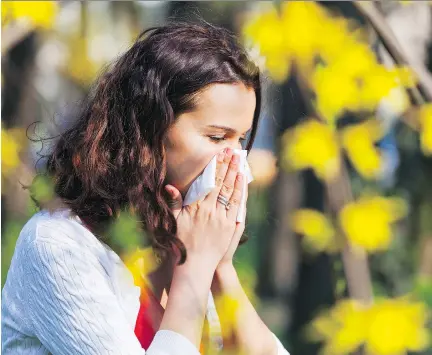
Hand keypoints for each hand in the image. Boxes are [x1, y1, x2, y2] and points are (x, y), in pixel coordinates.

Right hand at [164, 148, 244, 270]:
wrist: (195, 266)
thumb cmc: (182, 244)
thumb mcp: (174, 222)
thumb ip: (174, 203)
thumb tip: (169, 187)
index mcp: (195, 208)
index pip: (207, 182)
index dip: (214, 166)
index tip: (218, 154)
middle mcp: (209, 211)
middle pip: (220, 183)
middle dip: (226, 165)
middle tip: (232, 151)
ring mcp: (221, 218)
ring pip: (229, 191)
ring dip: (234, 174)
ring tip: (238, 160)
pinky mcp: (230, 226)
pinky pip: (236, 205)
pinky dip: (239, 191)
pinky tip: (242, 180)